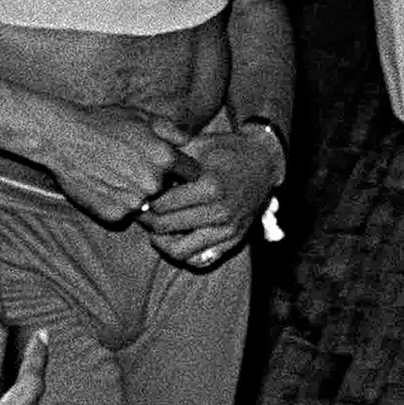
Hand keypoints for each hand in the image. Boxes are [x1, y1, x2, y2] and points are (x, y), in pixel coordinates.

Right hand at [37, 104, 197, 224]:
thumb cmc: (105, 123)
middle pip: (172, 193)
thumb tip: (191, 143)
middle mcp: (153, 183)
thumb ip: (173, 131)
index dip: (187, 171)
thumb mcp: (143, 116)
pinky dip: (121, 205)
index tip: (179, 169)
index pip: (194, 174)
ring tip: (122, 177)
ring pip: (150, 206)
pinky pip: (126, 215)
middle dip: (164, 184)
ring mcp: (134, 202)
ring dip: (142, 197)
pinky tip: (107, 187)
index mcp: (165, 158)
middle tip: (140, 170)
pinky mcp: (114, 215)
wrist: (64, 139)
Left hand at [132, 123, 282, 271]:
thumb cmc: (227, 150)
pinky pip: (200, 260)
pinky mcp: (234, 241)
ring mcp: (228, 229)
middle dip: (148, 220)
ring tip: (155, 228)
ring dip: (162, 241)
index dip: (146, 200)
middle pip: (166, 227)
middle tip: (140, 211)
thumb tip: (141, 161)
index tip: (139, 195)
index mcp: (210, 186)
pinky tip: (175, 239)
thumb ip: (171, 153)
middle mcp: (220, 211)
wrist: (264, 162)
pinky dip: (183, 254)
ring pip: (180, 250)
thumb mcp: (199, 144)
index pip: (163, 204)